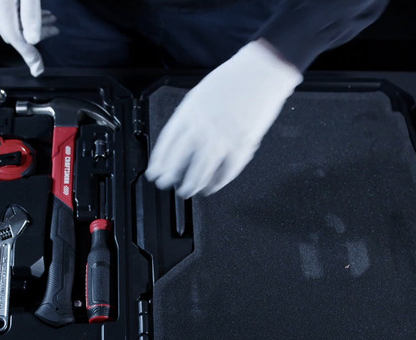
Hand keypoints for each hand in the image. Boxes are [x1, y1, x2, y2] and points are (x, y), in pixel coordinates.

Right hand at [0, 0, 58, 76]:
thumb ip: (31, 15)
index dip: (30, 56)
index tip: (38, 69)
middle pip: (15, 33)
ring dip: (32, 25)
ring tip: (50, 20)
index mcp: (3, 10)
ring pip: (14, 22)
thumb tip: (33, 39)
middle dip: (36, 36)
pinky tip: (37, 11)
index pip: (17, 40)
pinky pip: (11, 13)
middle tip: (54, 31)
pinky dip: (25, 17)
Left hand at [145, 38, 302, 197]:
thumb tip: (181, 137)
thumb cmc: (233, 79)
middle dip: (171, 176)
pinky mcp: (242, 146)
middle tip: (166, 185)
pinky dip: (218, 182)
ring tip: (188, 190)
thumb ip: (190, 116)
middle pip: (181, 160)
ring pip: (202, 170)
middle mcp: (203, 128)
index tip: (154, 172)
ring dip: (193, 184)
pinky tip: (213, 186)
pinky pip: (227, 171)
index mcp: (189, 113)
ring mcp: (222, 138)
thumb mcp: (200, 94)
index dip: (159, 162)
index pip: (167, 143)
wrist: (261, 72)